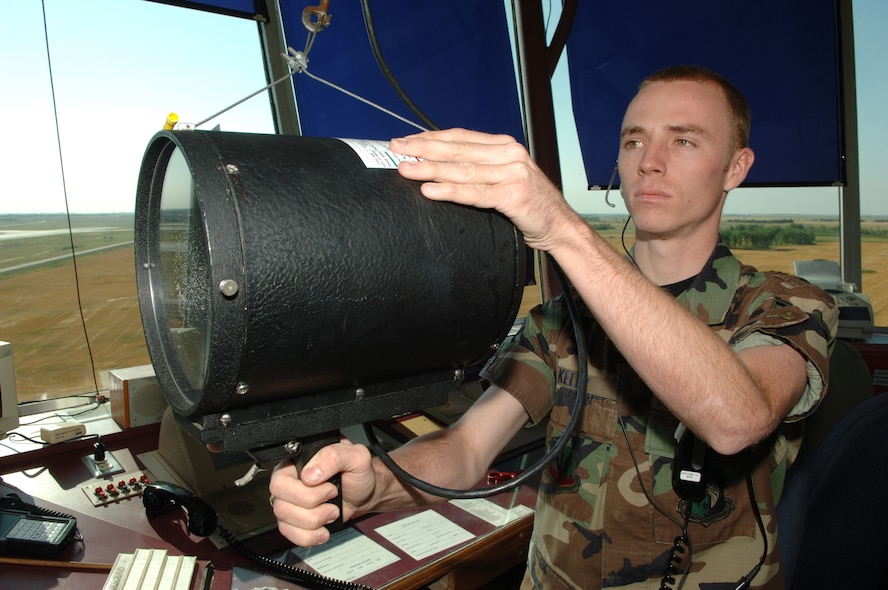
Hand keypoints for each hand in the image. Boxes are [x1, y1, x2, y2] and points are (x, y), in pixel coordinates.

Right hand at [268, 439, 374, 545]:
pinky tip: (323, 529)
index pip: (280, 480)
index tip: (330, 488)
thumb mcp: (355, 456)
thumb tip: (309, 475)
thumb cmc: (358, 473)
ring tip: (332, 512)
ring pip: (285, 521)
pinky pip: (290, 534)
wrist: (364, 493)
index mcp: (297, 462)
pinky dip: (310, 536)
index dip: (304, 490)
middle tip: (332, 497)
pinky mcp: (293, 521)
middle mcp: (288, 481)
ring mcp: (289, 502)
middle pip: (281, 504)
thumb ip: (333, 456)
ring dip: (314, 521)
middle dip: (312, 507)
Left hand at [390, 128, 581, 252]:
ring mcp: (512, 173)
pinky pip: (475, 192)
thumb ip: (481, 167)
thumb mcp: (505, 177)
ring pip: (463, 169)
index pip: (460, 137)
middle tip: (397, 150)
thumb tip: (441, 165)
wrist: (559, 225)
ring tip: (407, 168)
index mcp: (503, 146)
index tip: (406, 141)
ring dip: (430, 168)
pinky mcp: (513, 195)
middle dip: (423, 149)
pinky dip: (451, 191)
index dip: (430, 138)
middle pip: (457, 149)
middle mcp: (508, 154)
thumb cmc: (528, 204)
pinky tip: (431, 190)